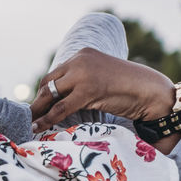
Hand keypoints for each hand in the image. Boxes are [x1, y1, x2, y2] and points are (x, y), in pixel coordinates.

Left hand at [29, 48, 177, 133]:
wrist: (150, 91)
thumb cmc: (128, 88)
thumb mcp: (100, 78)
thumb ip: (81, 81)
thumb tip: (60, 97)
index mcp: (83, 54)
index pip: (55, 74)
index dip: (44, 91)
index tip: (37, 105)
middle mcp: (80, 60)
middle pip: (48, 83)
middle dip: (38, 101)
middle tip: (30, 116)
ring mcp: (83, 74)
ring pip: (51, 95)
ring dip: (38, 110)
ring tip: (30, 123)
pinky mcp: (87, 91)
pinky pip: (60, 108)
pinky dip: (47, 119)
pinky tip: (38, 126)